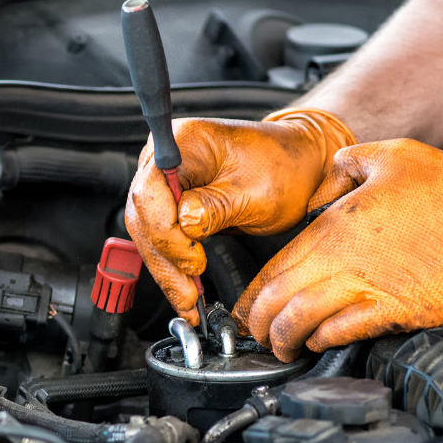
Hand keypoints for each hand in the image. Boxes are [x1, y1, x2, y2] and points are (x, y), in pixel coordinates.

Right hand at [125, 108, 354, 324]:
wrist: (299, 166)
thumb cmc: (283, 167)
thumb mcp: (257, 191)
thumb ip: (216, 207)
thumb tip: (185, 225)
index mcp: (184, 142)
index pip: (151, 191)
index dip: (166, 232)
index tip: (193, 260)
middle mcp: (166, 159)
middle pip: (144, 215)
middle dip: (165, 259)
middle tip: (187, 294)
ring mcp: (167, 181)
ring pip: (148, 233)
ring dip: (166, 269)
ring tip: (187, 300)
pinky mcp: (173, 204)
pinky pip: (162, 238)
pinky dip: (173, 265)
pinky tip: (184, 288)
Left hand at [232, 139, 442, 361]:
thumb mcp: (393, 155)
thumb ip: (347, 164)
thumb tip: (327, 176)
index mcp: (337, 223)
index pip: (275, 264)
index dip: (253, 292)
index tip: (246, 306)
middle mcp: (346, 258)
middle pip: (279, 299)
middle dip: (258, 323)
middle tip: (255, 334)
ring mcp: (372, 287)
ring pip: (303, 321)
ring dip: (284, 339)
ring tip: (281, 347)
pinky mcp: (400, 312)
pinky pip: (345, 333)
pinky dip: (323, 341)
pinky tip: (319, 343)